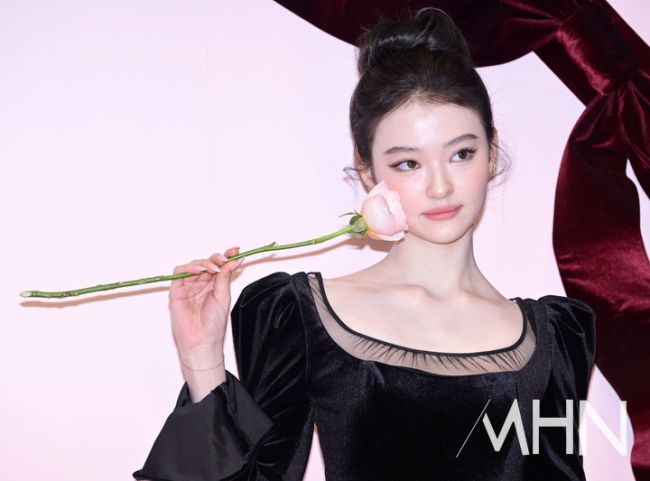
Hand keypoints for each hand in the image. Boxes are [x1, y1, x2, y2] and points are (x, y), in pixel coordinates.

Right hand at [168, 246, 243, 364]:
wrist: (202, 341)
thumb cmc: (214, 324)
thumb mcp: (223, 297)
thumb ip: (224, 278)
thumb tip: (233, 260)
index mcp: (214, 285)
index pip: (220, 265)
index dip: (227, 256)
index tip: (236, 250)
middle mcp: (201, 283)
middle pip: (208, 262)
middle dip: (217, 257)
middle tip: (225, 258)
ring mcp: (189, 285)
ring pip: (194, 264)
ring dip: (204, 262)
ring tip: (213, 268)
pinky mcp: (177, 289)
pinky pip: (179, 272)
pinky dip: (189, 267)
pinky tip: (200, 270)